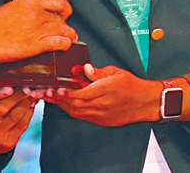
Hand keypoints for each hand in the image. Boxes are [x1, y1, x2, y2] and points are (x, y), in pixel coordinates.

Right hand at [0, 0, 77, 62]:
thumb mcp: (11, 8)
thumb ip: (26, 11)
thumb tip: (34, 16)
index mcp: (30, 3)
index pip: (59, 2)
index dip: (66, 9)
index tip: (66, 13)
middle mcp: (36, 14)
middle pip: (62, 18)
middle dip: (66, 26)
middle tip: (66, 30)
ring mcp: (37, 29)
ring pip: (64, 31)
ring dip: (70, 36)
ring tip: (70, 39)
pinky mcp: (35, 45)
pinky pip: (59, 43)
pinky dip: (65, 45)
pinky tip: (64, 46)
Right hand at [0, 86, 42, 154]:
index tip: (10, 87)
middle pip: (1, 109)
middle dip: (16, 97)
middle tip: (27, 89)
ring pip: (14, 117)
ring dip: (25, 104)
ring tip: (33, 95)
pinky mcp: (8, 141)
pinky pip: (21, 126)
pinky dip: (28, 114)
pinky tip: (32, 105)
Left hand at [45, 64, 159, 125]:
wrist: (146, 102)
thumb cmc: (131, 85)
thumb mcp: (115, 72)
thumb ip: (97, 72)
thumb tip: (83, 68)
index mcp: (104, 91)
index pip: (78, 94)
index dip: (63, 93)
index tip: (52, 89)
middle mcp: (101, 106)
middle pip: (73, 105)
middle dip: (57, 99)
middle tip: (43, 93)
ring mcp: (101, 115)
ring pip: (76, 113)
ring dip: (62, 105)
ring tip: (50, 97)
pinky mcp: (102, 121)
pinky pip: (83, 116)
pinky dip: (72, 110)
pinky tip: (65, 103)